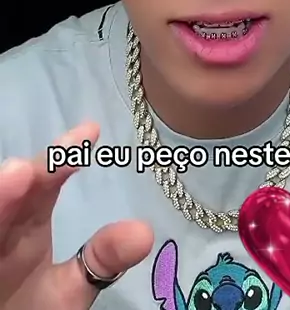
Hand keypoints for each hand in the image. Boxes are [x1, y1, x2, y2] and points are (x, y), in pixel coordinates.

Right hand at [0, 121, 153, 308]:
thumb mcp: (69, 289)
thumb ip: (102, 260)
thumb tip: (145, 232)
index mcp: (27, 225)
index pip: (45, 182)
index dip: (65, 157)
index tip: (91, 130)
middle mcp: (4, 229)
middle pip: (10, 194)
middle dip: (15, 180)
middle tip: (27, 170)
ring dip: (0, 198)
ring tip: (14, 178)